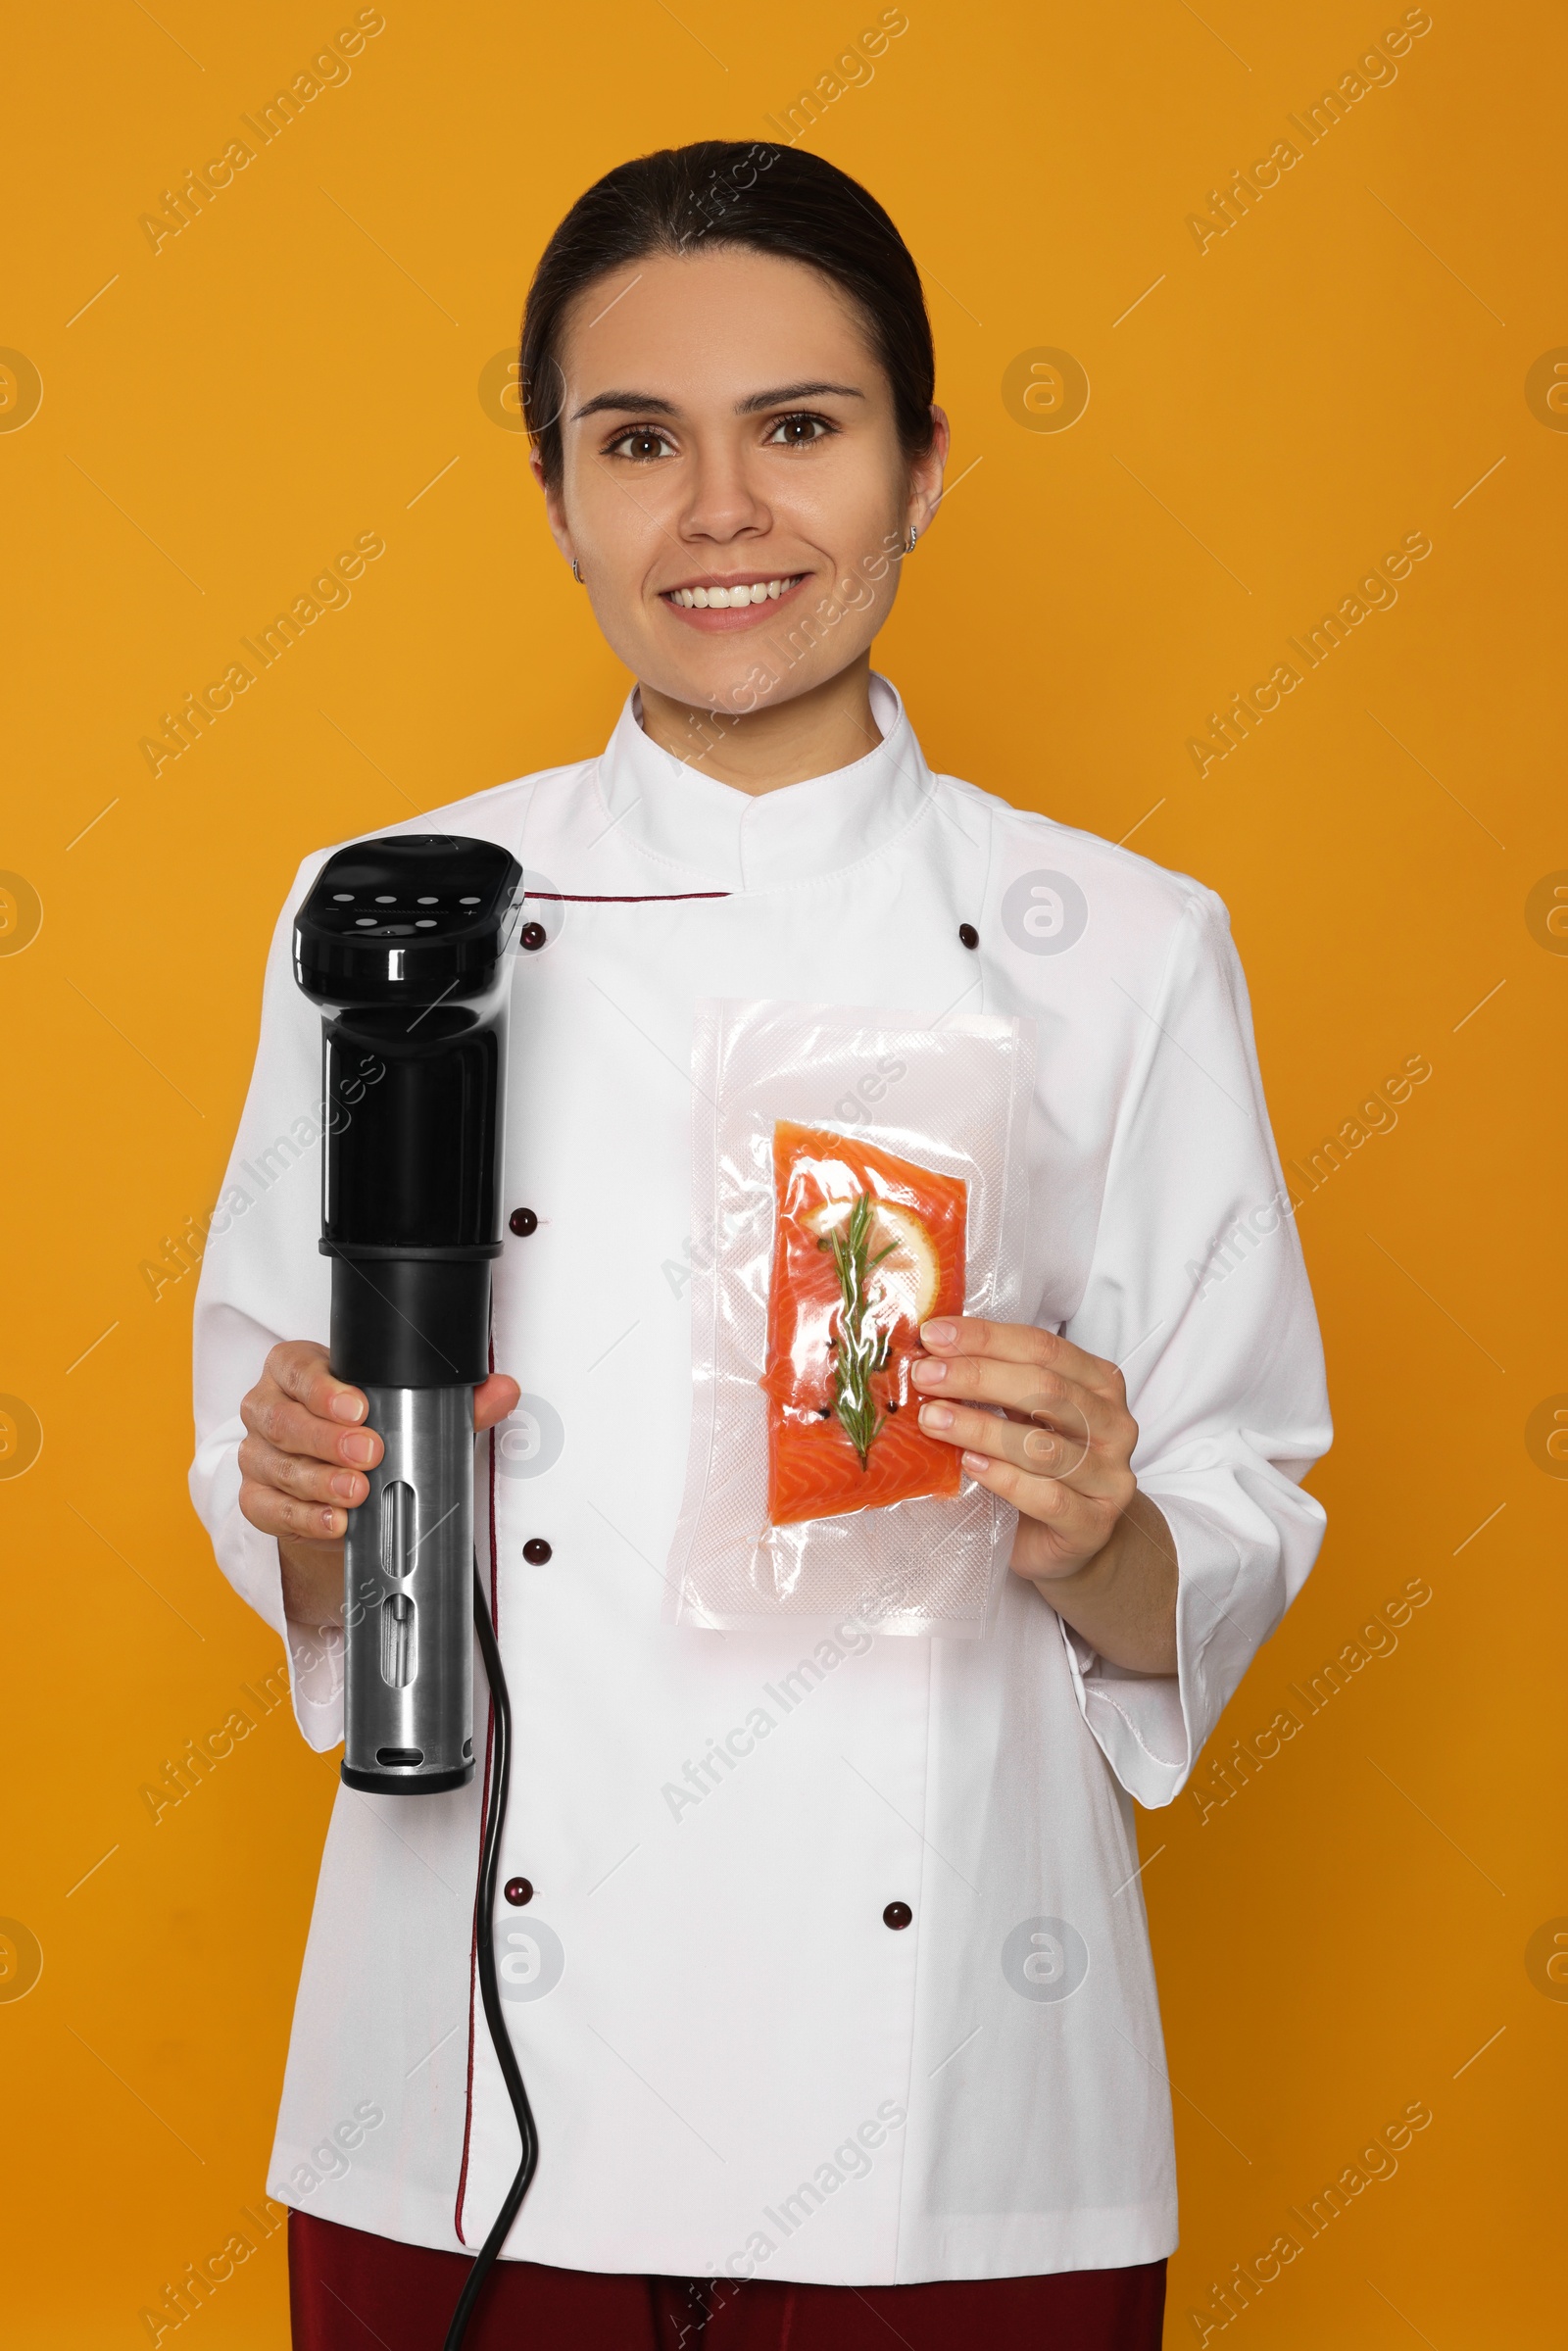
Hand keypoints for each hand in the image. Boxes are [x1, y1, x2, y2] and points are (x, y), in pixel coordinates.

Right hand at [238, 1340, 519, 1630]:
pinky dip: (305, 1518)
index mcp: (296, 1372)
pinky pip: (270, 1508)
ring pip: (278, 1466)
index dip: (323, 1389)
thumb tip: (501, 1391)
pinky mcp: (257, 1499)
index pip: (297, 1369)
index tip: (359, 1408)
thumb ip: (456, 1400)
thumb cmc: (363, 1432)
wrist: (334, 1484)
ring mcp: (259, 1456)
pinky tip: (335, 1522)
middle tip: (370, 1454)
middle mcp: (269, 1409)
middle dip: (328, 1440)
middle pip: (284, 1420)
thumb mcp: (406, 1410)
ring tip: (358, 1492)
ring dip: (320, 1482)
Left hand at [911, 1317, 1176, 1672]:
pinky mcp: (1093, 1525)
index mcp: (1099, 1384)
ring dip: (980, 1428)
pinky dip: (1004, 1478)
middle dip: (978, 1377)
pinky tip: (970, 1466)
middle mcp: (1114, 1425)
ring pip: (1043, 1446)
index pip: (1043, 1348)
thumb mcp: (1024, 1414)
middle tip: (925, 1376)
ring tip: (933, 1420)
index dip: (987, 1338)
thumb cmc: (1040, 1466)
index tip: (933, 1335)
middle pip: (1046, 1389)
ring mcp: (1109, 1477)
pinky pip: (1047, 1497)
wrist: (1069, 1539)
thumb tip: (931, 1351)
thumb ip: (996, 1384)